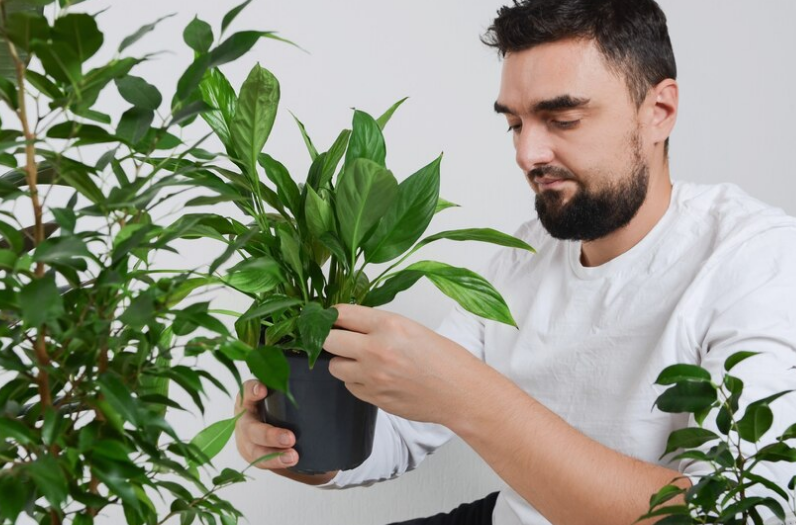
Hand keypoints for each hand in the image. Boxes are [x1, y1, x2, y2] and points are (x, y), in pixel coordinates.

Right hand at [234, 379, 337, 484]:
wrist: (263, 430)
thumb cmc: (274, 404)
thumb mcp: (275, 391)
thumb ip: (286, 383)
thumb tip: (322, 367)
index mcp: (248, 400)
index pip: (246, 392)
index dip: (252, 391)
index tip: (263, 389)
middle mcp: (245, 420)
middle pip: (251, 428)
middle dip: (269, 434)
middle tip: (290, 437)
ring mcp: (246, 440)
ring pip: (256, 449)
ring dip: (275, 454)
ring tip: (293, 456)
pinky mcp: (253, 454)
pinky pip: (262, 461)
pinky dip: (277, 461)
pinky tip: (291, 460)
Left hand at [324, 304, 483, 424]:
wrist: (461, 392)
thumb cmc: (444, 359)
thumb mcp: (412, 328)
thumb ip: (379, 325)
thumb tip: (349, 324)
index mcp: (389, 325)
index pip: (342, 314)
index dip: (332, 315)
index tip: (330, 318)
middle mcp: (376, 350)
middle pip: (328, 340)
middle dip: (331, 338)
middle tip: (339, 338)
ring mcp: (373, 377)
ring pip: (335, 366)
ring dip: (343, 362)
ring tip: (362, 361)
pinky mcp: (374, 398)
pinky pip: (350, 386)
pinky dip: (356, 381)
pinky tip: (375, 378)